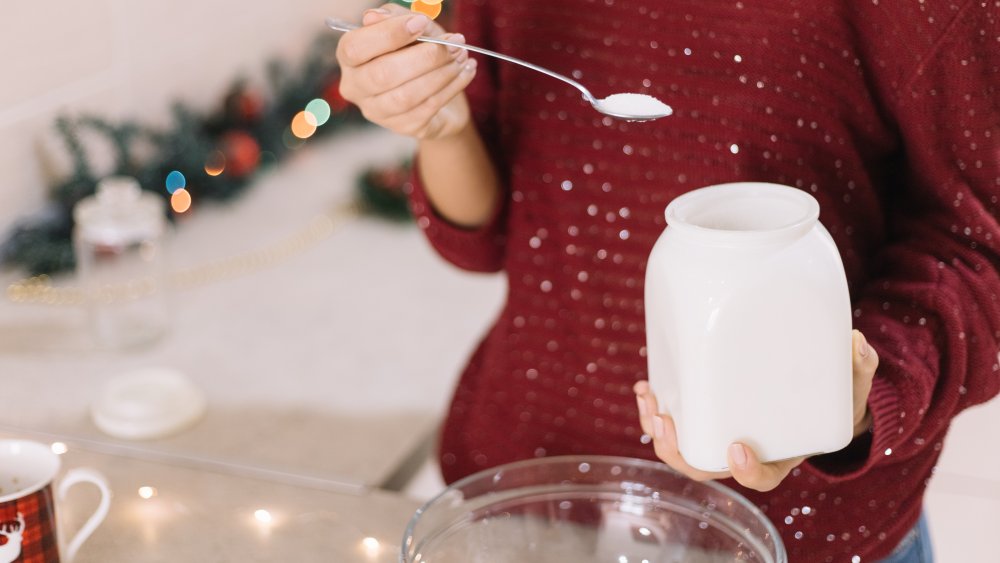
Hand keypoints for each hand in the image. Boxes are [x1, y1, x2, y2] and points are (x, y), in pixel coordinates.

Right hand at [335, 3, 477, 139]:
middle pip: (383, 74)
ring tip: (462, 56)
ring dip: (442, 73)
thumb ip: (396, 18)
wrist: (439, 92)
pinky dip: (452, 86)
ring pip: (407, 95)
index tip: (421, 23)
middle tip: (454, 43)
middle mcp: (356, 87)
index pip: (355, 48)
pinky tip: (467, 71)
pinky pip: (428, 108)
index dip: (388, 34)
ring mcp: (377, 111)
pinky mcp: (403, 127)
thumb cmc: (418, 53)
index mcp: (349, 57)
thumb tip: (373, 16)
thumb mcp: (412, 29)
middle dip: (424, 56)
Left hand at [634, 329, 878, 491]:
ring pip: (682, 448)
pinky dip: (657, 408)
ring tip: (649, 397)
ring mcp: (719, 436)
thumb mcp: (850, 387)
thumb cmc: (830, 397)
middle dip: (677, 451)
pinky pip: (675, 422)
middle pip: (704, 468)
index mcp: (780, 456)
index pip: (761, 478)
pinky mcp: (704, 416)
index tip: (737, 449)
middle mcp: (744, 453)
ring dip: (657, 429)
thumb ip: (857, 369)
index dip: (746, 471)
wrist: (811, 395)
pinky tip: (647, 385)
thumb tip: (857, 342)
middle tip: (664, 421)